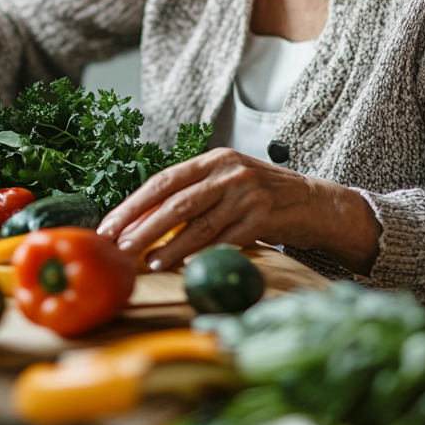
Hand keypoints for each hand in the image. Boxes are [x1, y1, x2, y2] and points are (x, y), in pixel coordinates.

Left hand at [95, 147, 381, 273]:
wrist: (315, 202)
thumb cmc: (263, 195)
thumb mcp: (228, 181)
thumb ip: (194, 193)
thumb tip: (145, 220)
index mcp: (214, 159)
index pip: (163, 181)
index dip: (133, 205)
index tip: (109, 226)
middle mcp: (228, 172)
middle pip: (175, 203)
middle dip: (141, 228)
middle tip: (119, 248)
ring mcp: (246, 194)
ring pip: (197, 224)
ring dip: (168, 247)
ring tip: (147, 262)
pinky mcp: (262, 218)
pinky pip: (223, 240)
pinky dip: (200, 254)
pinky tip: (182, 265)